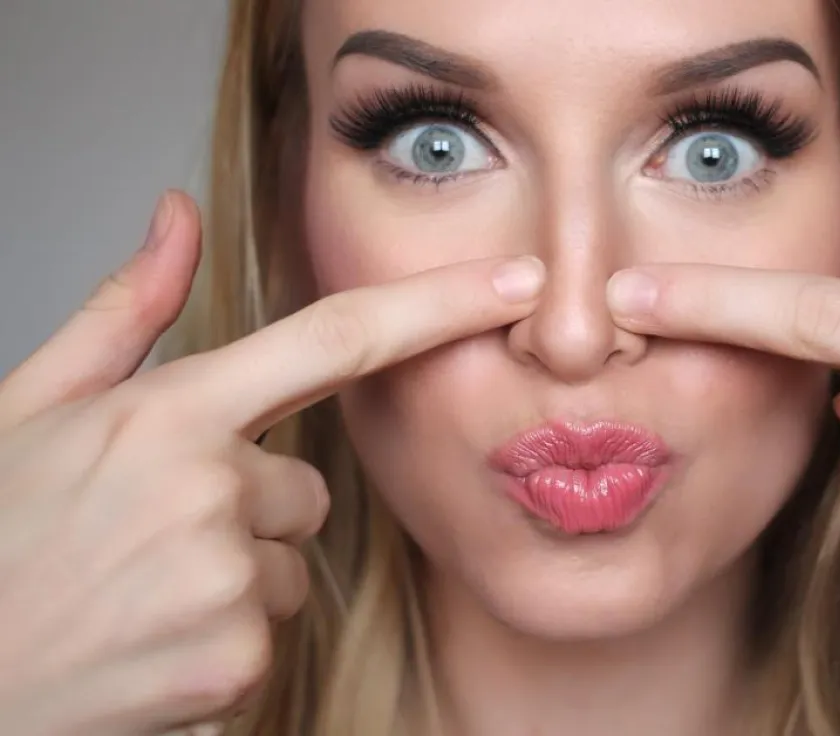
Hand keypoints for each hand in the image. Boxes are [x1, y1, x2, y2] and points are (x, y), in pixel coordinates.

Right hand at [0, 191, 545, 734]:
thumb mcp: (35, 407)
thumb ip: (127, 311)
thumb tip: (176, 215)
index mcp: (168, 413)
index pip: (338, 340)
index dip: (440, 303)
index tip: (517, 281)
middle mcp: (209, 491)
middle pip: (306, 490)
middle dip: (250, 511)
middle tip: (149, 539)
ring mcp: (225, 584)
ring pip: (291, 568)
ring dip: (236, 580)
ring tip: (140, 594)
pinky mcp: (234, 667)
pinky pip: (272, 636)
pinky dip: (223, 644)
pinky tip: (148, 645)